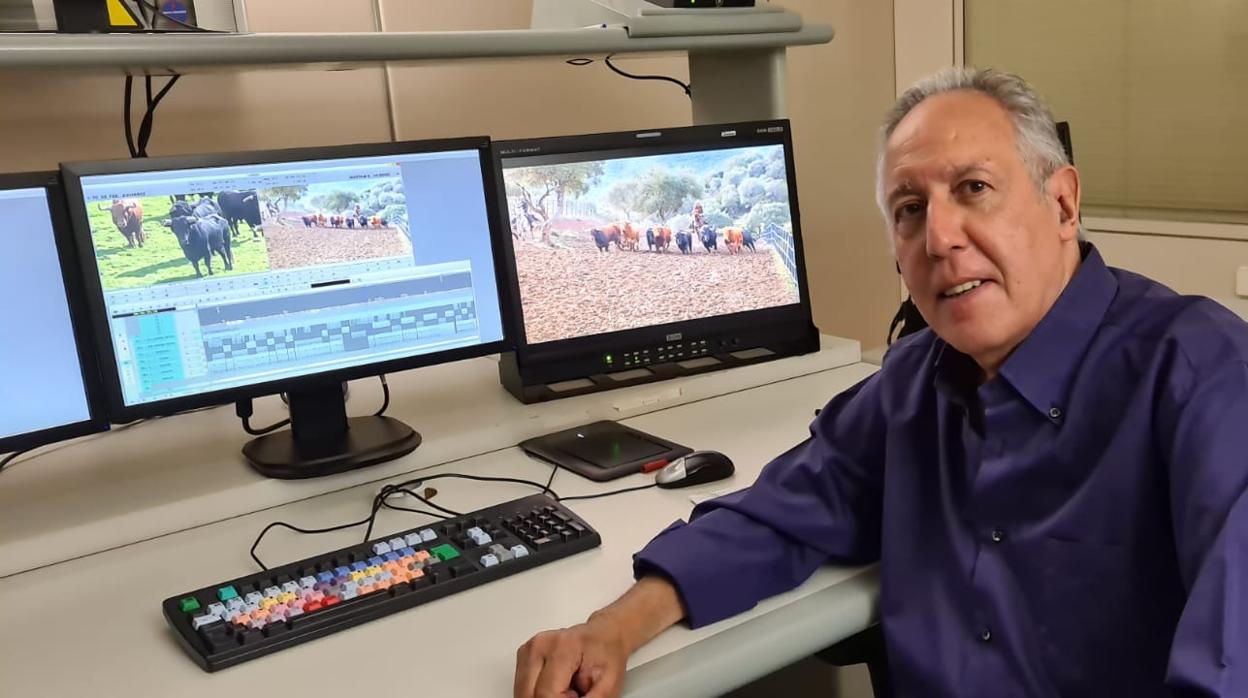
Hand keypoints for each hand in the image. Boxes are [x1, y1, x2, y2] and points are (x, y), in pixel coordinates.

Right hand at [514, 615, 628, 697]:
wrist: (603, 636)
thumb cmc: (607, 655)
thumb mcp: (609, 684)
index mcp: (562, 647)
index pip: (546, 694)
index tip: (576, 697)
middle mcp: (540, 646)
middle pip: (529, 695)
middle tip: (573, 693)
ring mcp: (528, 650)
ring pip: (524, 694)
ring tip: (566, 689)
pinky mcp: (523, 656)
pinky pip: (523, 688)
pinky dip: (537, 693)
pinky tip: (555, 686)